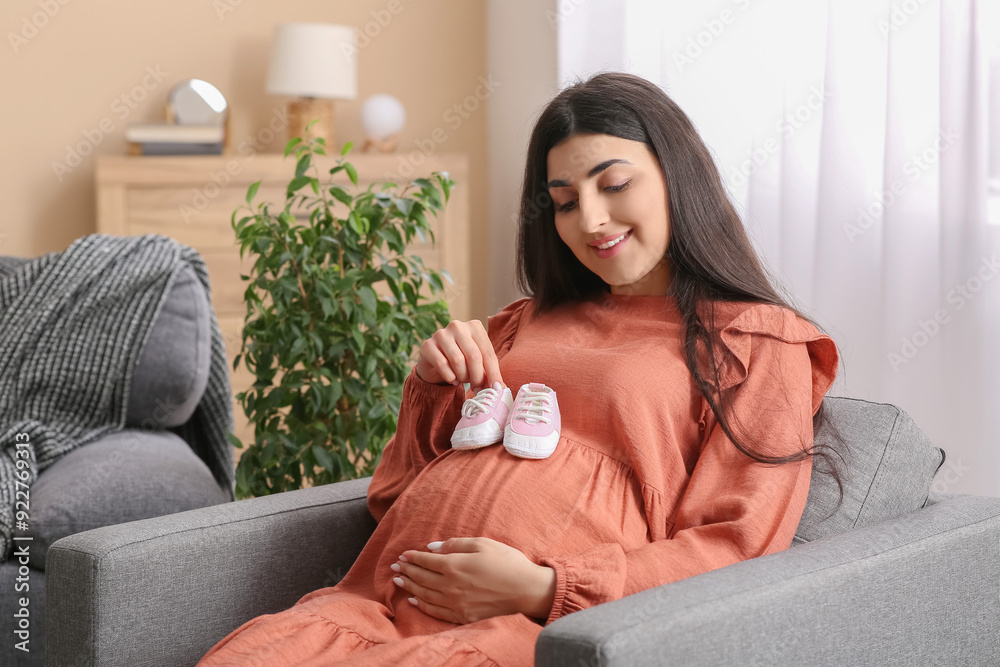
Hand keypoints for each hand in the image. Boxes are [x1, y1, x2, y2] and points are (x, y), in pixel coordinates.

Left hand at [391, 537, 555, 624]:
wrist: (526, 590)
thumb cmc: (507, 562)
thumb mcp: (482, 544)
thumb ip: (455, 544)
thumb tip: (432, 547)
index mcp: (455, 565)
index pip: (426, 560)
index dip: (412, 557)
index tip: (402, 555)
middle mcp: (450, 585)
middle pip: (422, 577)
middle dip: (407, 570)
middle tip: (395, 566)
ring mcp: (455, 603)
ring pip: (425, 594)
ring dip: (410, 586)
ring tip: (399, 581)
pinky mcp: (462, 615)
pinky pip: (435, 611)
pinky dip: (422, 605)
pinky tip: (414, 600)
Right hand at [415, 320, 503, 393]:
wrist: (434, 361)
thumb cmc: (462, 360)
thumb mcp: (478, 364)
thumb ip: (489, 373)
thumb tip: (500, 388)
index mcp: (475, 326)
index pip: (488, 352)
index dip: (493, 373)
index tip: (496, 389)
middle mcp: (458, 326)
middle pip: (473, 356)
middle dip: (477, 376)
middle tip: (477, 388)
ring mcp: (441, 334)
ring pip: (458, 361)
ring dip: (463, 376)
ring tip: (463, 380)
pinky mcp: (427, 345)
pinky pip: (442, 365)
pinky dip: (450, 377)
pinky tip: (452, 379)